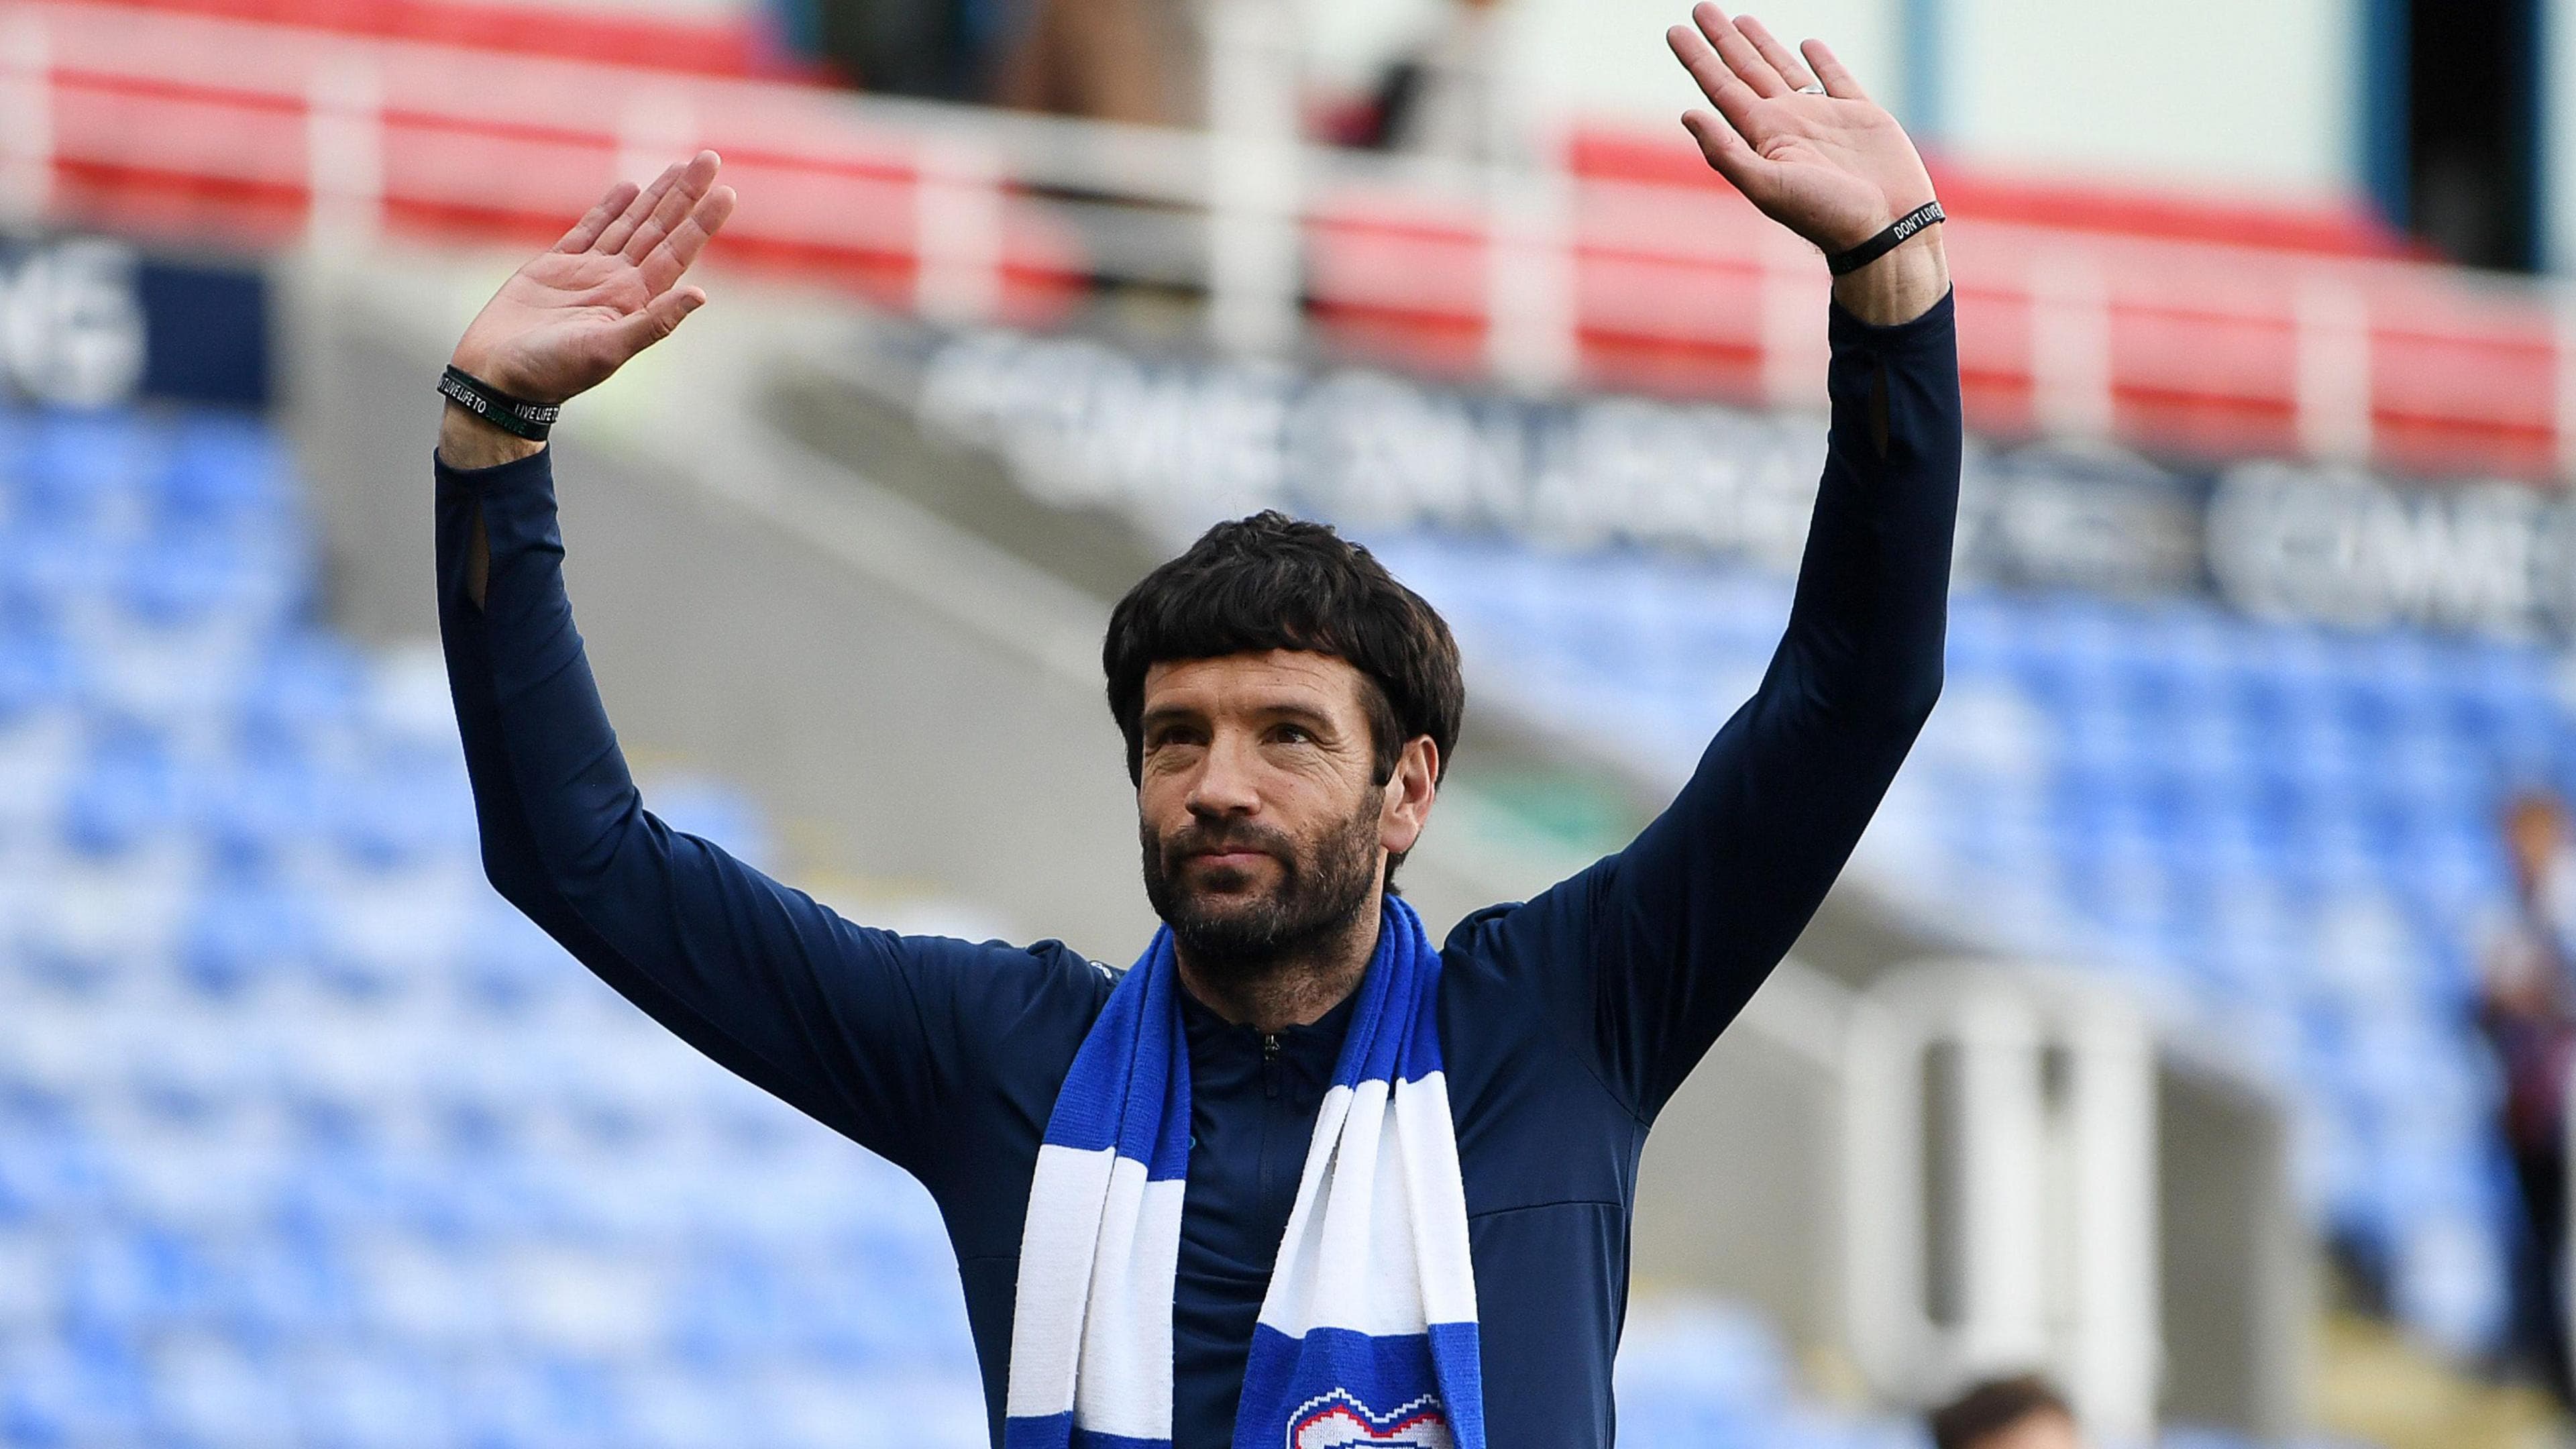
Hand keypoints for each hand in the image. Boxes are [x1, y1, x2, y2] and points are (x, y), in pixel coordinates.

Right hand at [449, 150, 736, 405]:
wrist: (498, 377)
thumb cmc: (551, 372)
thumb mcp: (607, 351)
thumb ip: (653, 323)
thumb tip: (699, 295)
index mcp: (635, 301)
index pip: (678, 253)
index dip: (702, 222)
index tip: (728, 192)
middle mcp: (618, 282)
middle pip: (660, 228)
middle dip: (685, 195)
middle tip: (711, 158)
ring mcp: (588, 273)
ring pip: (630, 223)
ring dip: (656, 196)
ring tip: (681, 167)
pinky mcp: (555, 267)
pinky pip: (589, 230)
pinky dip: (609, 209)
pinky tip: (628, 188)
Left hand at [1665, 5, 1933, 253]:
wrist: (1886, 231)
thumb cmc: (1826, 216)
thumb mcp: (1768, 187)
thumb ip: (1726, 153)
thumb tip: (1687, 114)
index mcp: (1763, 137)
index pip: (1720, 87)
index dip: (1697, 58)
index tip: (1674, 30)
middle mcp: (1788, 122)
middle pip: (1745, 70)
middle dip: (1722, 40)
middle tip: (1700, 8)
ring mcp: (1823, 117)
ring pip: (1784, 68)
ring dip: (1762, 44)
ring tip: (1741, 19)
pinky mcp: (1862, 115)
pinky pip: (1837, 78)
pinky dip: (1822, 60)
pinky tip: (1808, 45)